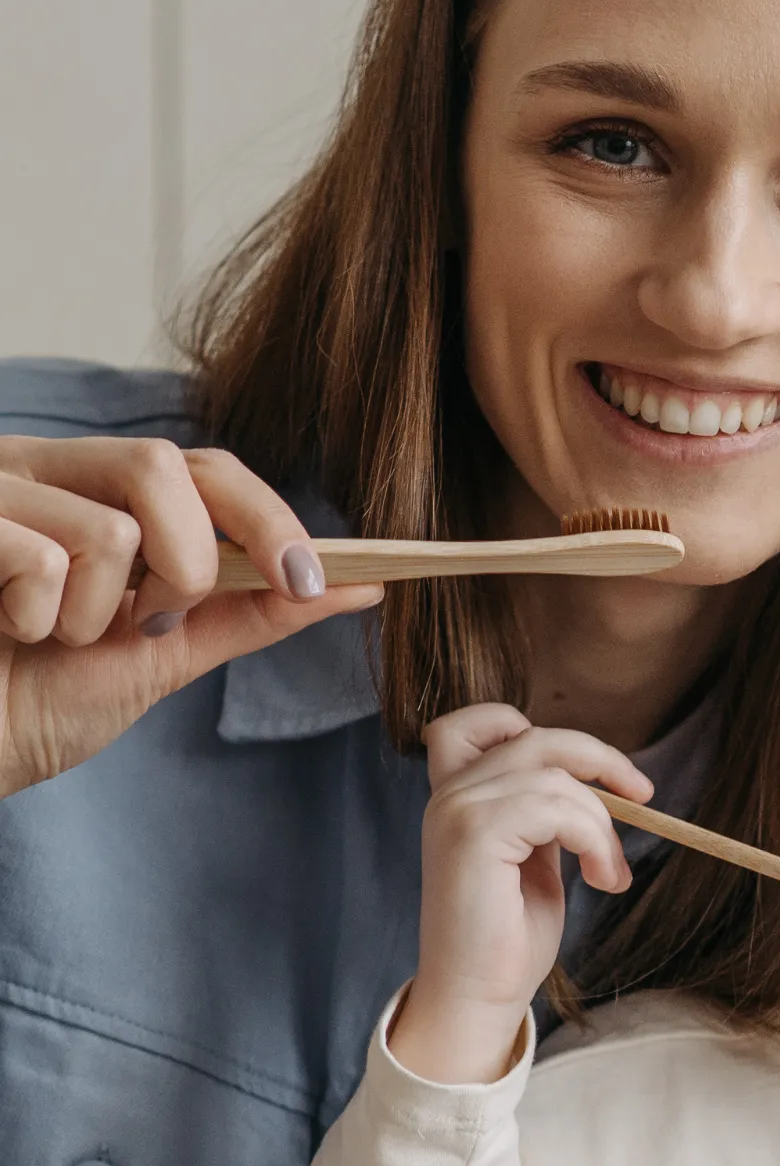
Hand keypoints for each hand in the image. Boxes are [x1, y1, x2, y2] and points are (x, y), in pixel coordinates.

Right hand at [0, 434, 382, 797]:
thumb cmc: (37, 699)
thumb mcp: (164, 653)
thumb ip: (253, 612)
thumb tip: (359, 585)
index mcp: (96, 490)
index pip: (203, 466)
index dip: (266, 517)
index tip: (307, 581)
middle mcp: (42, 469)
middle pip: (162, 466)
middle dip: (188, 564)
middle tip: (151, 622)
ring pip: (108, 527)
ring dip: (99, 614)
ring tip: (52, 636)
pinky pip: (39, 557)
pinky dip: (39, 618)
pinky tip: (5, 630)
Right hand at [389, 704, 654, 1085]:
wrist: (478, 996)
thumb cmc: (508, 936)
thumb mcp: (534, 858)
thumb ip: (544, 812)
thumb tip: (596, 783)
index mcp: (457, 797)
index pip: (473, 722)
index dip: (530, 725)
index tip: (588, 768)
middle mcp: (450, 795)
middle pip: (538, 738)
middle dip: (602, 761)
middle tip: (645, 798)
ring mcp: (457, 810)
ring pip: (558, 777)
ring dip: (603, 826)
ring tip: (610, 873)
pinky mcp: (474, 834)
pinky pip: (560, 808)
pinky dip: (595, 840)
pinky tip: (601, 880)